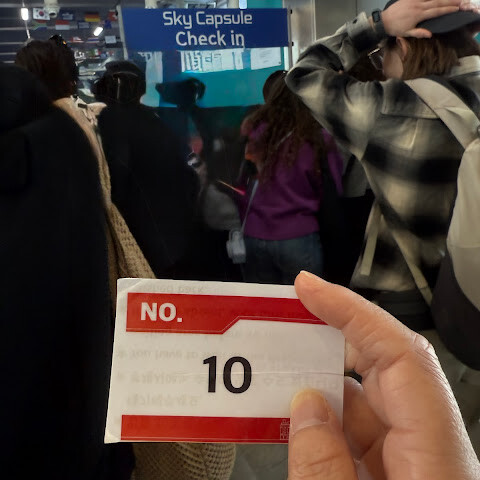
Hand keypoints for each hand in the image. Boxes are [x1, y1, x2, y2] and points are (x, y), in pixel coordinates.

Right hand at [288, 271, 479, 479]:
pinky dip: (323, 419)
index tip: (308, 287)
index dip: (353, 312)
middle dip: (331, 339)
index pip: (403, 356)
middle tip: (285, 321)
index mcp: (438, 457)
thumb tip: (305, 403)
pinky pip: (357, 431)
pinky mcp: (397, 471)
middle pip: (386, 368)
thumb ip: (324, 468)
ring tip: (274, 374)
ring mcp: (414, 460)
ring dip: (319, 385)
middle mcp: (431, 448)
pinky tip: (292, 419)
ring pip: (366, 401)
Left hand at [382, 0, 460, 37]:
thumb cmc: (395, 29)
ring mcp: (414, 0)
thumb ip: (419, 33)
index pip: (437, 11)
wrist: (383, 21)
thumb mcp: (407, 33)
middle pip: (437, 2)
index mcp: (419, 15)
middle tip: (460, 0)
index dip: (447, 9)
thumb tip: (431, 34)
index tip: (457, 8)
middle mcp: (418, 5)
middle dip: (449, 1)